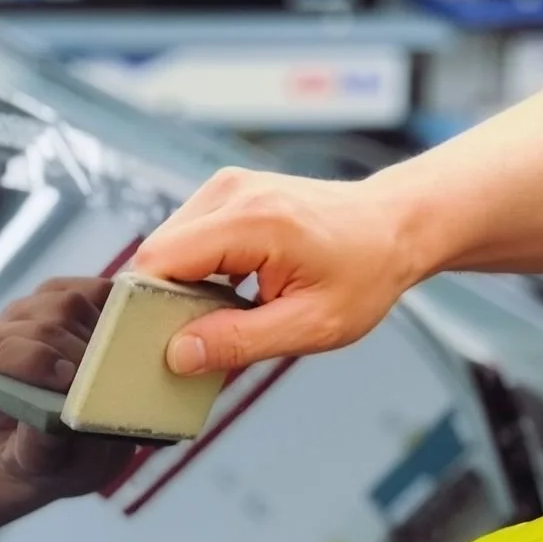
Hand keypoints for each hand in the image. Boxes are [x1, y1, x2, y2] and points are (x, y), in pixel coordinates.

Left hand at [0, 277, 128, 493]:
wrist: (52, 445)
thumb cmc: (43, 458)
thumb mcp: (38, 468)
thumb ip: (40, 449)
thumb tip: (54, 421)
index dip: (36, 359)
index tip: (70, 381)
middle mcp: (0, 337)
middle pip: (41, 322)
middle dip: (80, 350)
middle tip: (109, 381)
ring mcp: (29, 313)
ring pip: (67, 300)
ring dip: (99, 330)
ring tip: (116, 365)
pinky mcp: (61, 300)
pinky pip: (89, 288)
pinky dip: (112, 305)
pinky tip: (124, 333)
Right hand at [132, 165, 419, 377]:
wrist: (394, 226)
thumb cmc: (364, 273)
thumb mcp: (310, 326)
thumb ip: (240, 342)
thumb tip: (180, 354)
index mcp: (253, 221)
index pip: (160, 261)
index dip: (149, 307)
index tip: (161, 343)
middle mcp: (233, 192)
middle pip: (156, 254)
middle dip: (165, 301)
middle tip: (202, 337)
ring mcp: (228, 186)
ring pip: (167, 247)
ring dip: (183, 286)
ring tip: (227, 310)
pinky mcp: (228, 192)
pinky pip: (187, 238)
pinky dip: (197, 270)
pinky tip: (231, 290)